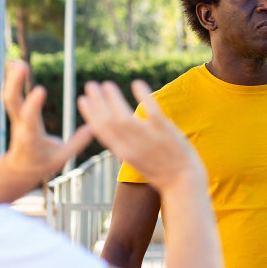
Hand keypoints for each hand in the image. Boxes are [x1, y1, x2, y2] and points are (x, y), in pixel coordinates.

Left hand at [0, 60, 95, 183]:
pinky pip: (11, 95)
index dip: (32, 104)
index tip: (40, 88)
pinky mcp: (16, 113)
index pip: (29, 119)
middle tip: (22, 66)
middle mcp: (19, 125)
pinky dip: (11, 79)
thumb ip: (77, 143)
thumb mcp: (62, 159)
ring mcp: (15, 118)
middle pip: (12, 102)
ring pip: (9, 97)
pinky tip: (15, 64)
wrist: (19, 169)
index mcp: (30, 138)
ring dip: (12, 78)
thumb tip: (94, 126)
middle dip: (15, 84)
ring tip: (18, 61)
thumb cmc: (42, 164)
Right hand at [76, 80, 202, 192]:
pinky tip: (137, 83)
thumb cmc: (162, 173)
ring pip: (124, 116)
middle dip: (97, 102)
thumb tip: (120, 132)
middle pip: (108, 121)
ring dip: (113, 98)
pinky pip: (151, 110)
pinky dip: (143, 96)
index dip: (90, 114)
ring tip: (106, 84)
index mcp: (124, 153)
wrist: (183, 184)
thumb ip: (127, 147)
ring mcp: (147, 138)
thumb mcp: (138, 162)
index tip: (83, 100)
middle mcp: (132, 146)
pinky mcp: (164, 131)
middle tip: (90, 85)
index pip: (101, 131)